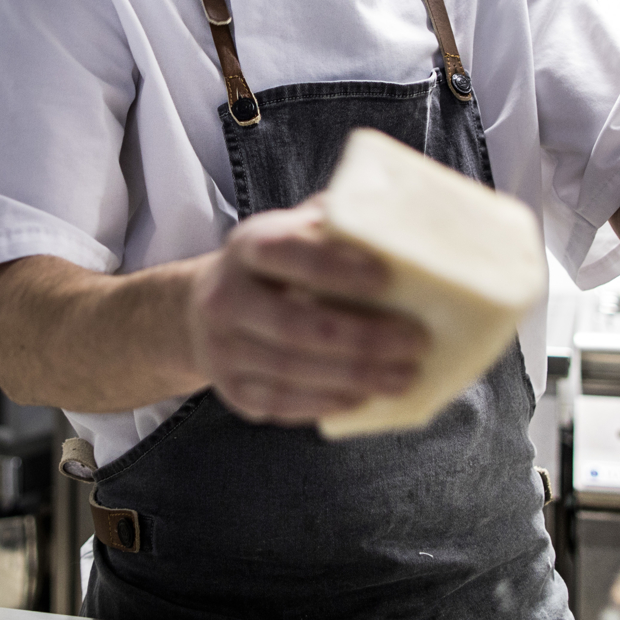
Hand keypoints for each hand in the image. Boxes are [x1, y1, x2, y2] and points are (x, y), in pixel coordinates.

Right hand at [185, 202, 427, 423]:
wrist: (202, 312)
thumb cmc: (272, 268)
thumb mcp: (291, 232)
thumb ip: (333, 225)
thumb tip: (397, 217)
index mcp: (247, 247)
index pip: (286, 254)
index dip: (335, 268)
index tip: (386, 278)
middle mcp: (225, 297)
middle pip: (295, 325)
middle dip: (362, 338)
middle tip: (416, 340)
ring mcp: (223, 348)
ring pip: (292, 370)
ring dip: (355, 377)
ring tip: (404, 375)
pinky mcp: (232, 389)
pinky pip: (282, 402)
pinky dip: (327, 402)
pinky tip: (365, 398)